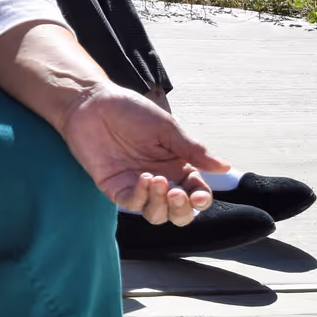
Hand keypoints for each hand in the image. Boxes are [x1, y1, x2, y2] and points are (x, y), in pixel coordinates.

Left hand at [58, 84, 226, 224]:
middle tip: (178, 193)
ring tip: (158, 182)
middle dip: (182, 210)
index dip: (201, 200)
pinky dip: (141, 197)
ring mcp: (136, 185)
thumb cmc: (130, 110)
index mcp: (177, 165)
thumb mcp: (166, 128)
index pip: (196, 193)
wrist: (91, 102)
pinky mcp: (114, 186)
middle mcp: (160, 179)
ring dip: (162, 205)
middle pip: (178, 213)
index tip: (198, 196)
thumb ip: (193, 149)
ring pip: (156, 214)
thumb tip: (225, 167)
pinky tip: (143, 179)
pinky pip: (132, 203)